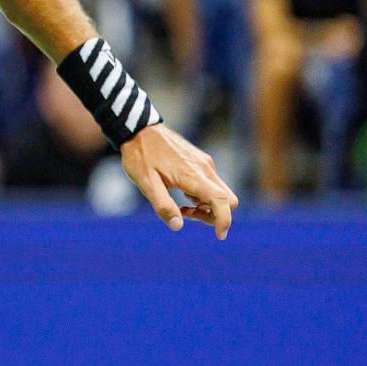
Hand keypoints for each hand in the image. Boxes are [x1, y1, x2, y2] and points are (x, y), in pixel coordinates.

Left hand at [121, 125, 239, 238]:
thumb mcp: (146, 184)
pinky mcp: (200, 160)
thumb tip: (178, 226)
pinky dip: (203, 195)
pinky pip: (211, 183)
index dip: (224, 220)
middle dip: (213, 214)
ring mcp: (204, 163)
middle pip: (227, 199)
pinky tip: (182, 193)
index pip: (221, 201)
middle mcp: (204, 168)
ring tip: (180, 205)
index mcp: (193, 175)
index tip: (220, 235)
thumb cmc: (140, 156)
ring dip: (206, 205)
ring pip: (220, 192)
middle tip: (186, 213)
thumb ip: (163, 205)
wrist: (139, 130)